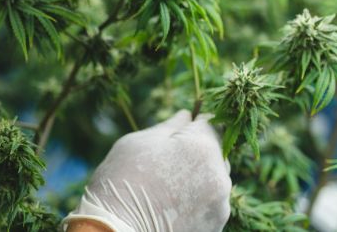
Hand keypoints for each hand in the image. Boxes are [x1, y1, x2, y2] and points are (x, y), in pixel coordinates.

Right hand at [64, 110, 231, 231]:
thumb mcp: (138, 142)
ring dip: (199, 176)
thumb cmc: (122, 181)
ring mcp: (220, 205)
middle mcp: (220, 176)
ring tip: (168, 185)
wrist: (116, 230)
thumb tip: (187, 115)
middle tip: (166, 160)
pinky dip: (197, 198)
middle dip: (198, 151)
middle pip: (217, 152)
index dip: (194, 123)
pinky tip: (172, 203)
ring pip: (215, 179)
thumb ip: (169, 126)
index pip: (210, 123)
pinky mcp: (215, 226)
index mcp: (202, 148)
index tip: (179, 129)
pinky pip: (211, 202)